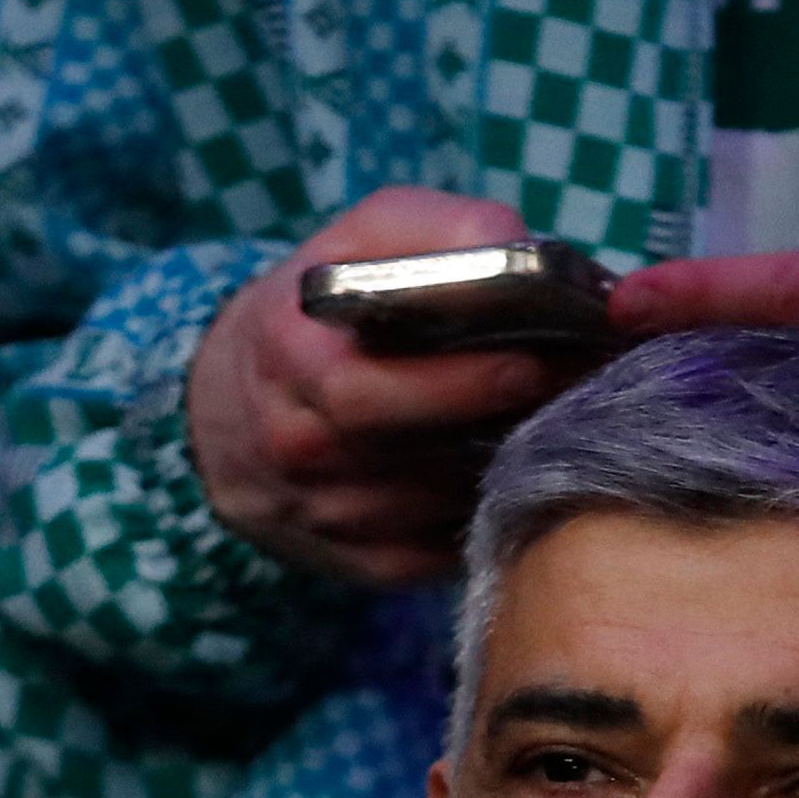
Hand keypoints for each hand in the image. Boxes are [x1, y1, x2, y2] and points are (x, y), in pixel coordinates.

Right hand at [187, 187, 581, 586]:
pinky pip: (452, 547)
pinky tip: (509, 465)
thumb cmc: (324, 313)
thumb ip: (444, 230)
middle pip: (416, 454)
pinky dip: (492, 509)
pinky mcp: (368, 566)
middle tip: (567, 386)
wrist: (231, 414)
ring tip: (550, 416)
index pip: (372, 388)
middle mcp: (297, 445)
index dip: (466, 377)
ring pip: (446, 502)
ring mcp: (331, 515)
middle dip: (500, 421)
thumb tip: (524, 253)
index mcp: (288, 357)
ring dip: (507, 463)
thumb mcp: (364, 239)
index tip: (539, 353)